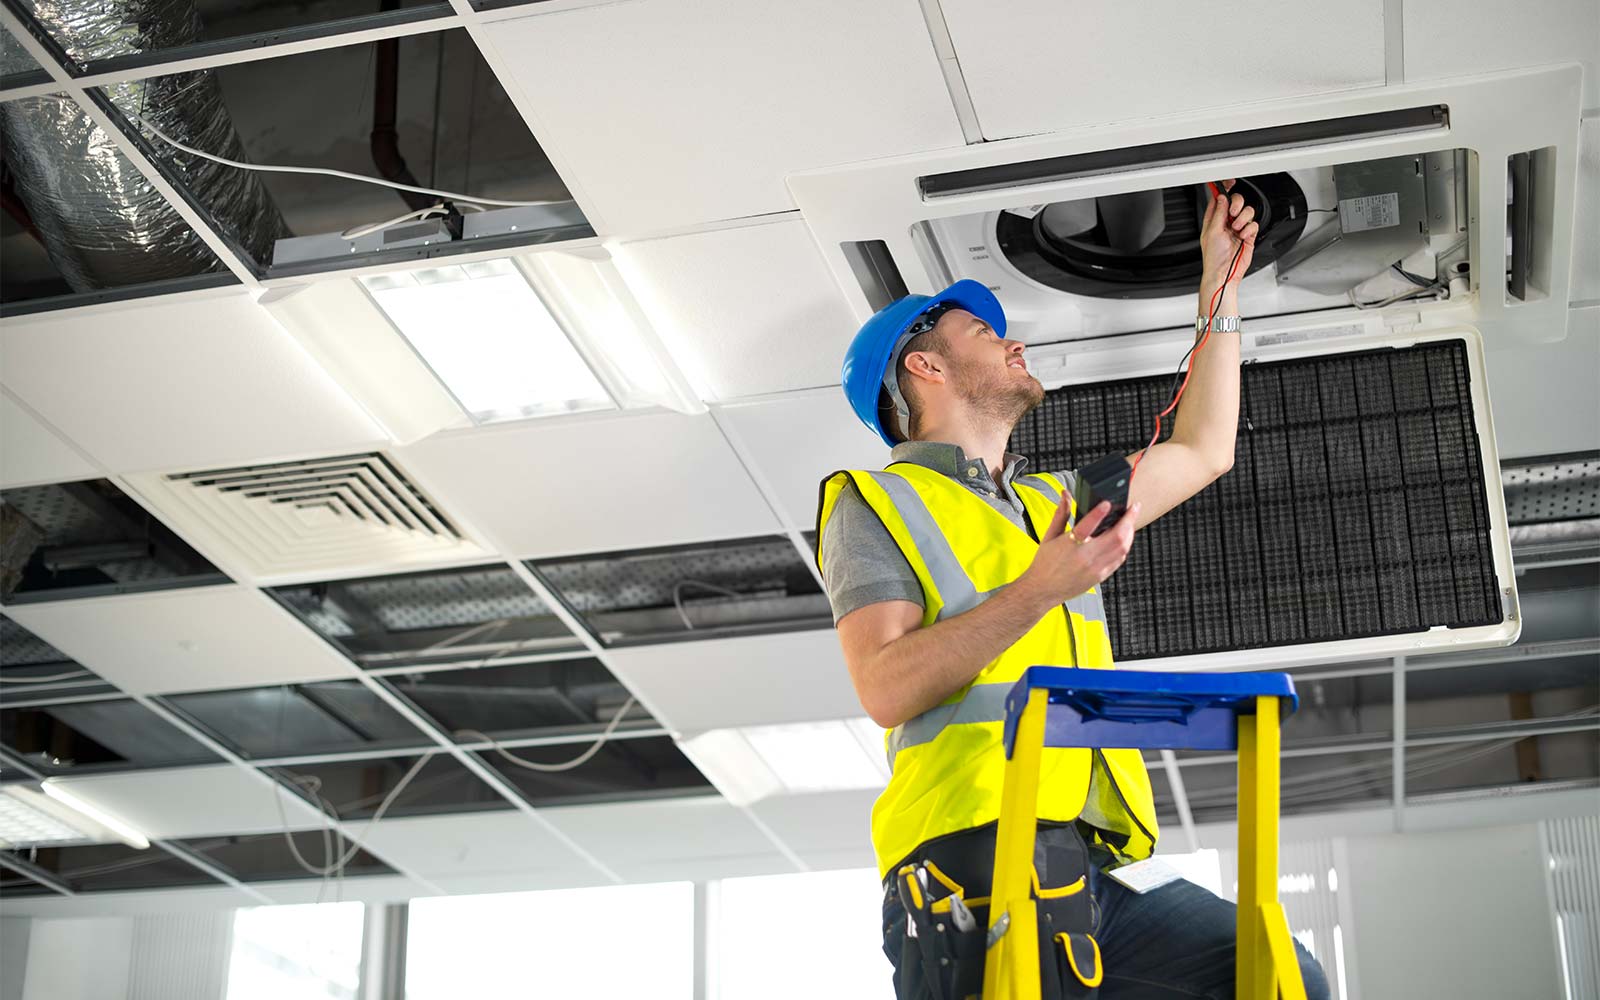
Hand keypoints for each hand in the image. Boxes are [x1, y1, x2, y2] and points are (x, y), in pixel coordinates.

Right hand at [1018, 499, 1139, 610]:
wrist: (1043, 590)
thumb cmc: (1045, 565)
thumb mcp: (1049, 536)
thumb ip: (1061, 514)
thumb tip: (1065, 496)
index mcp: (1069, 545)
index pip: (1087, 526)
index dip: (1099, 513)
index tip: (1108, 503)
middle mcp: (1084, 558)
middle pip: (1116, 537)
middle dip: (1129, 520)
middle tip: (1133, 509)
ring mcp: (1095, 568)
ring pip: (1122, 548)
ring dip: (1130, 533)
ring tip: (1130, 522)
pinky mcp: (1100, 576)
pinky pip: (1119, 560)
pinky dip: (1124, 547)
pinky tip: (1123, 540)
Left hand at [1201, 180, 1259, 294]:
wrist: (1224, 273)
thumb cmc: (1213, 257)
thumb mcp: (1212, 231)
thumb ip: (1218, 213)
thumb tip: (1221, 198)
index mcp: (1214, 220)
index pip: (1219, 199)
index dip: (1223, 189)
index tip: (1228, 182)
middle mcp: (1226, 222)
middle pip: (1236, 202)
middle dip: (1237, 204)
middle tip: (1234, 213)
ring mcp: (1238, 229)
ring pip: (1247, 212)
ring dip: (1243, 219)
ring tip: (1237, 229)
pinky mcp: (1248, 236)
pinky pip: (1253, 224)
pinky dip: (1249, 229)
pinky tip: (1243, 236)